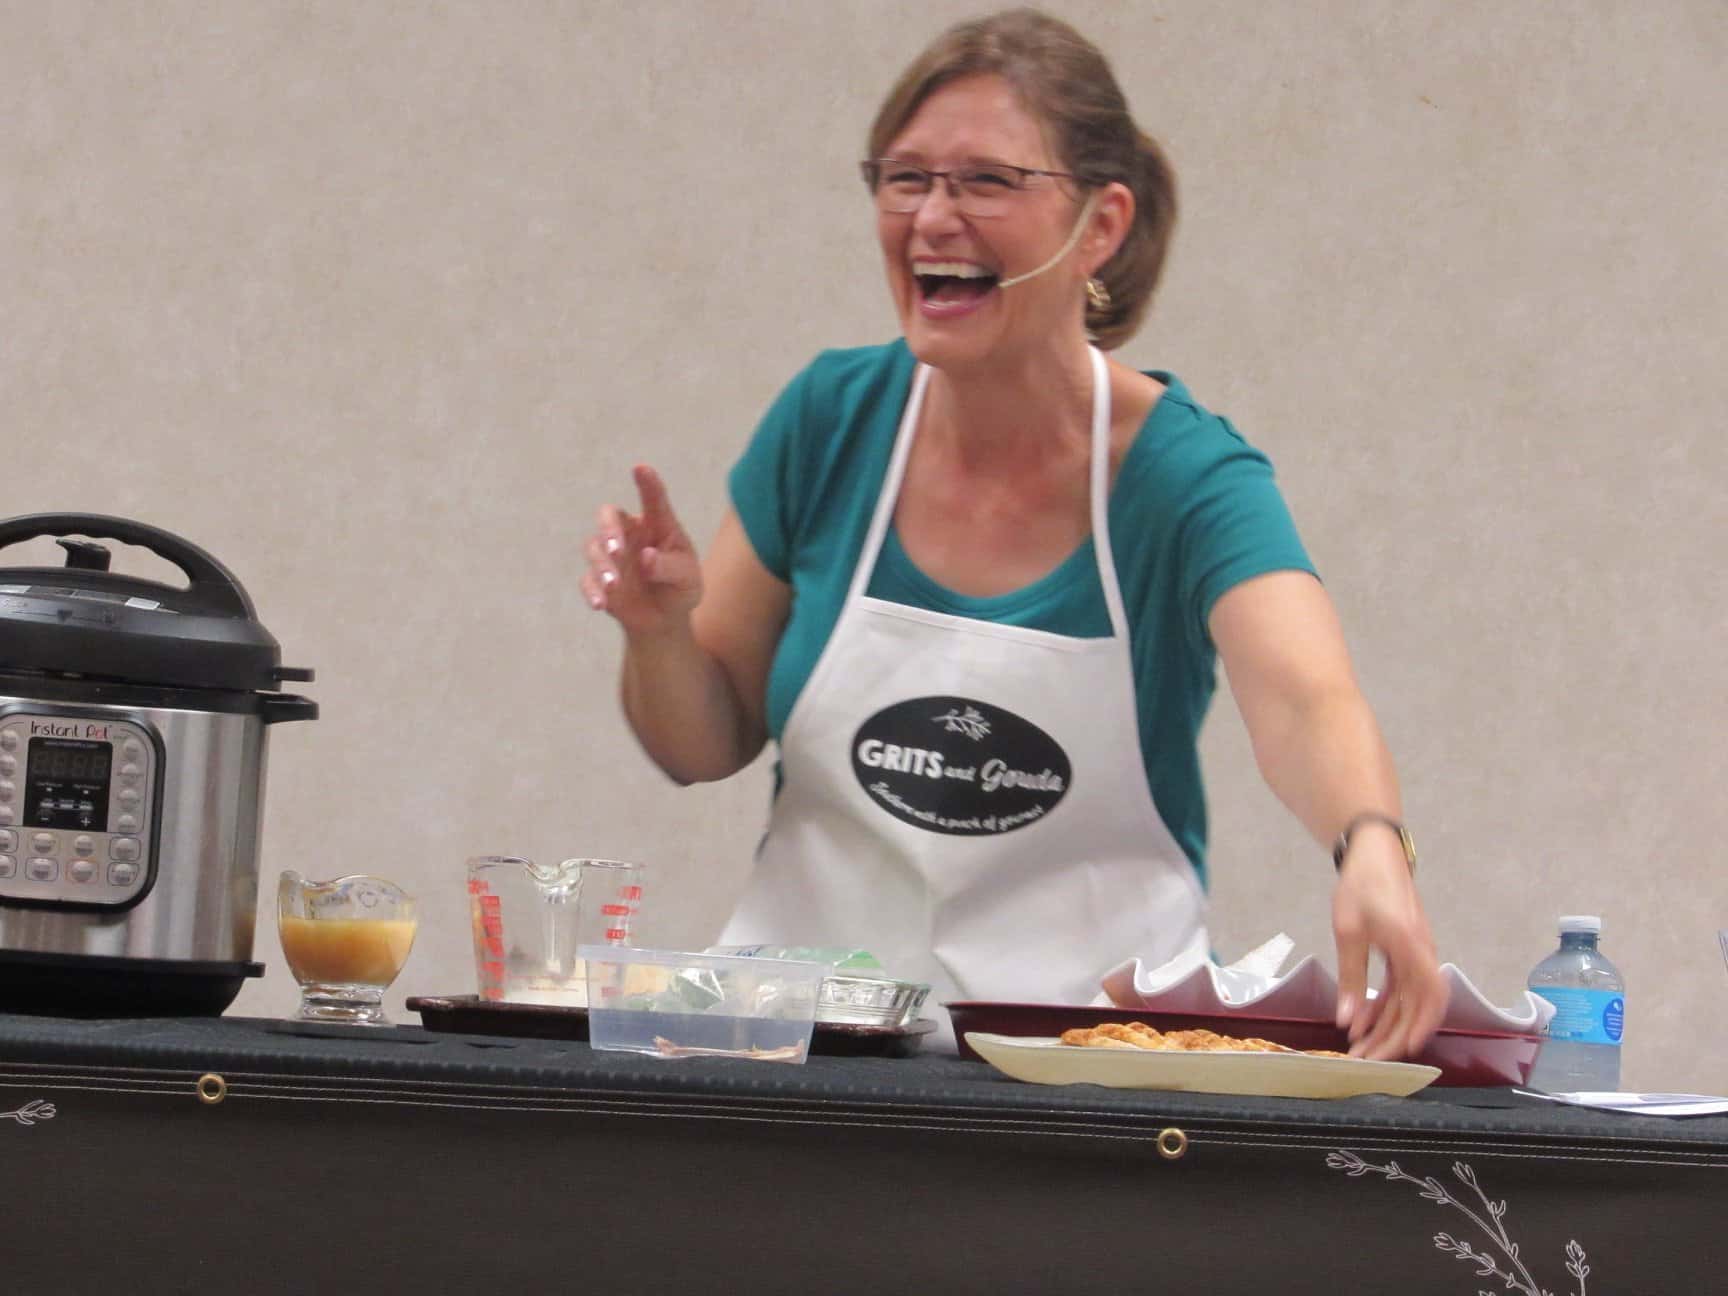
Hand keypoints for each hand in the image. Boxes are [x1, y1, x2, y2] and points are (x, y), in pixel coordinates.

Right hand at [583, 465, 702, 635]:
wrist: (665, 620)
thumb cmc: (680, 587)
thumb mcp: (686, 578)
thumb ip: (669, 567)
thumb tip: (646, 558)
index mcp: (657, 525)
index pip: (653, 500)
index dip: (647, 484)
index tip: (640, 468)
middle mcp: (629, 534)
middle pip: (608, 517)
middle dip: (608, 529)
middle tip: (617, 549)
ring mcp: (611, 556)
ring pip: (594, 548)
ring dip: (602, 565)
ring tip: (614, 585)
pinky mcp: (599, 580)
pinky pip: (587, 580)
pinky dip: (592, 590)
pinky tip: (599, 604)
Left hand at [1331, 827, 1447, 1060]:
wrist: (1375, 853)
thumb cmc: (1361, 886)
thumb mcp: (1348, 931)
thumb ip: (1351, 977)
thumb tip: (1347, 1020)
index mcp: (1411, 944)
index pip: (1430, 993)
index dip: (1422, 1023)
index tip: (1407, 1048)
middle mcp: (1422, 952)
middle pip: (1418, 1005)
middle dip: (1394, 1037)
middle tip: (1367, 1060)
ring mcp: (1417, 954)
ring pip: (1409, 1000)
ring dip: (1388, 1026)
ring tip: (1361, 1049)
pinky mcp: (1408, 953)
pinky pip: (1402, 987)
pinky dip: (1385, 1007)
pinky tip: (1364, 1023)